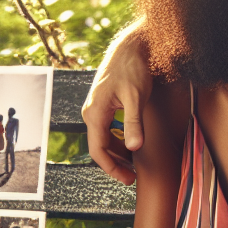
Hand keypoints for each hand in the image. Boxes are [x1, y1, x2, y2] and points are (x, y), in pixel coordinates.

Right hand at [82, 23, 152, 184]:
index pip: (98, 150)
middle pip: (99, 147)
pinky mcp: (104, 105)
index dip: (112, 168)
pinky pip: (107, 129)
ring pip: (103, 139)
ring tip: (134, 164)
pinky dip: (118, 140)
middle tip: (133, 176)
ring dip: (117, 153)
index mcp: (95, 113)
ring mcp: (96, 109)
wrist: (130, 48)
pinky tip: (132, 145)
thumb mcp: (137, 98)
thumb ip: (134, 123)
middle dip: (115, 164)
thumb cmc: (133, 70)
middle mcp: (91, 113)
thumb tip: (135, 148)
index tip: (128, 179)